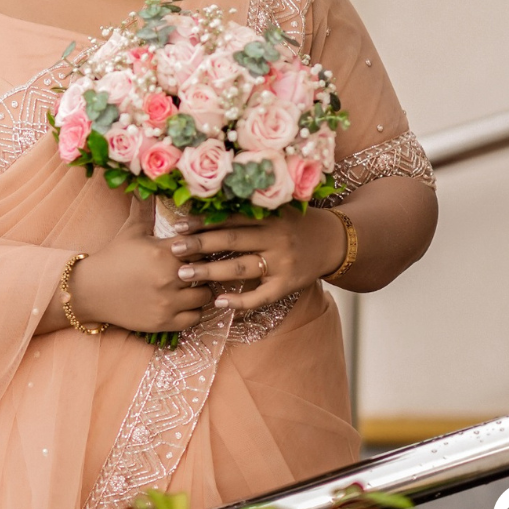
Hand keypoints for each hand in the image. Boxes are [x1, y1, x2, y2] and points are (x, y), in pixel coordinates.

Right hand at [68, 216, 214, 332]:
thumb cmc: (114, 257)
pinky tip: (189, 301)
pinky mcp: (164, 321)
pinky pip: (195, 317)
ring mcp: (167, 302)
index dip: (204, 245)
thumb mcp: (131, 230)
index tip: (202, 246)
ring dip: (203, 288)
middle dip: (206, 266)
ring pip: (205, 295)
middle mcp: (168, 277)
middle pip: (207, 270)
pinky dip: (195, 309)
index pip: (201, 245)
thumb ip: (145, 207)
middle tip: (205, 264)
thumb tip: (145, 182)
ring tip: (198, 283)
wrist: (90, 290)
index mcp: (163, 251)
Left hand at [168, 207, 346, 311]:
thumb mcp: (276, 209)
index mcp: (270, 216)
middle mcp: (276, 238)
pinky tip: (219, 301)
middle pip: (232, 241)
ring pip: (241, 268)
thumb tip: (206, 206)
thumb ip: (248, 209)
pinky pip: (261, 296)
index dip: (204, 222)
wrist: (333, 241)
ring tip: (185, 274)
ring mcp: (282, 263)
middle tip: (174, 250)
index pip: (231, 218)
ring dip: (211, 272)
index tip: (179, 226)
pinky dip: (241, 301)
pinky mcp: (288, 285)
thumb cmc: (295, 223)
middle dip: (200, 246)